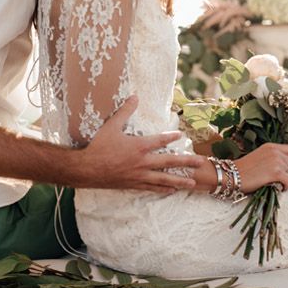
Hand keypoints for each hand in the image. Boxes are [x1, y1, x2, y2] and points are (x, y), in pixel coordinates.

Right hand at [78, 96, 205, 193]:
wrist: (87, 169)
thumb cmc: (98, 146)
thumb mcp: (111, 126)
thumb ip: (125, 111)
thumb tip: (134, 97)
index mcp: (138, 146)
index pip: (160, 140)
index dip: (171, 137)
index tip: (181, 135)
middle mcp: (142, 162)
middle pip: (168, 162)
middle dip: (186, 161)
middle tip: (200, 162)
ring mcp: (139, 175)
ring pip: (163, 179)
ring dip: (180, 180)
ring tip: (193, 182)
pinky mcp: (133, 184)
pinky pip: (152, 187)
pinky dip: (163, 189)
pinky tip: (172, 190)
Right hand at [234, 143, 287, 191]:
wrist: (231, 174)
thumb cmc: (242, 169)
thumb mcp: (259, 156)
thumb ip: (272, 158)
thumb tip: (284, 167)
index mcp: (271, 146)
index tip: (286, 169)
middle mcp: (275, 152)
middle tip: (282, 180)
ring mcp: (276, 161)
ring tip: (279, 184)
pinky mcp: (275, 173)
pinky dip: (286, 187)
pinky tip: (278, 188)